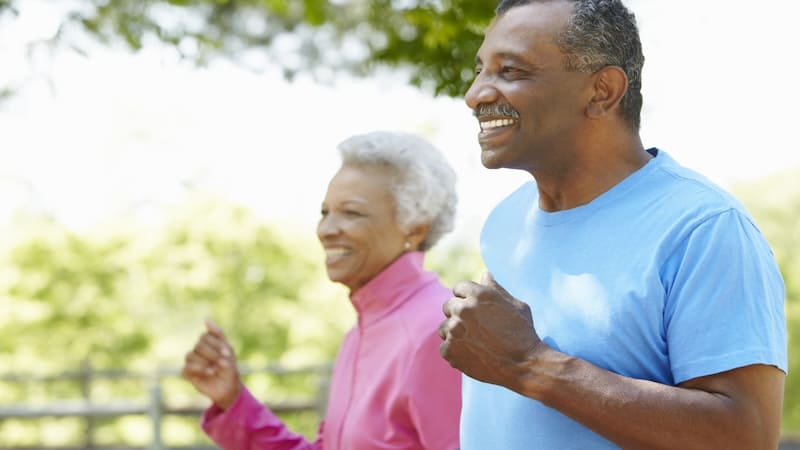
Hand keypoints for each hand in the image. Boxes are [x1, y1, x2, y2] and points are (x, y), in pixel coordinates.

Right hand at [181, 319, 240, 408]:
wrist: (228, 387)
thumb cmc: (229, 368)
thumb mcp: (227, 350)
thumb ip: (218, 334)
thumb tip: (206, 319)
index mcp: (207, 342)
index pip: (205, 336)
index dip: (216, 344)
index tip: (227, 354)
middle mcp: (198, 350)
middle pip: (199, 345)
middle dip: (213, 354)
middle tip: (223, 363)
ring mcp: (192, 361)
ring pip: (191, 355)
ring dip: (206, 361)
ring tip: (216, 369)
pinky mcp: (187, 373)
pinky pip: (187, 367)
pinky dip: (200, 369)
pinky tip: (210, 373)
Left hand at [439, 272, 542, 389]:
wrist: (523, 365)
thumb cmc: (523, 334)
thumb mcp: (515, 306)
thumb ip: (496, 289)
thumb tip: (484, 274)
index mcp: (478, 294)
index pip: (459, 288)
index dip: (466, 298)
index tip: (475, 310)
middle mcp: (463, 309)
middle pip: (448, 306)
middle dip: (458, 315)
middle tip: (475, 329)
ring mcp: (455, 330)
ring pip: (444, 328)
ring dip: (455, 334)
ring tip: (474, 344)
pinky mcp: (450, 350)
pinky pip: (444, 348)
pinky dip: (455, 353)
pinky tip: (472, 356)